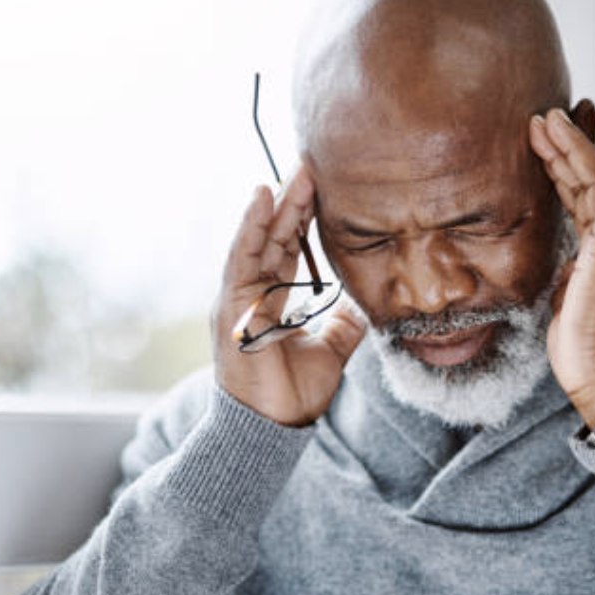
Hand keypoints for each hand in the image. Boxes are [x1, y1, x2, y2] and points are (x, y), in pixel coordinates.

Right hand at [211, 164, 366, 426]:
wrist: (274, 427)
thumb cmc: (293, 394)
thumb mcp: (331, 350)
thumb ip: (344, 324)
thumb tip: (364, 304)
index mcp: (274, 299)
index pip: (290, 247)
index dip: (305, 217)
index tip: (324, 187)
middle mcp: (253, 292)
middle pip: (275, 236)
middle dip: (294, 201)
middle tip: (313, 166)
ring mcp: (239, 296)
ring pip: (259, 238)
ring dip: (277, 204)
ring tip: (295, 172)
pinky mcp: (230, 304)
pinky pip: (241, 256)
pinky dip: (251, 225)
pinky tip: (262, 196)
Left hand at [529, 108, 594, 428]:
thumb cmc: (586, 351)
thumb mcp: (568, 302)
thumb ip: (569, 276)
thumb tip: (563, 267)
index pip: (581, 200)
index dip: (562, 170)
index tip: (541, 143)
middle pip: (589, 183)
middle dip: (565, 148)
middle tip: (542, 117)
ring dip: (576, 147)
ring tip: (551, 117)